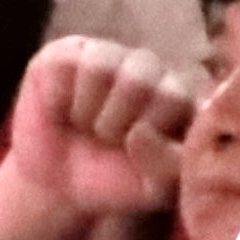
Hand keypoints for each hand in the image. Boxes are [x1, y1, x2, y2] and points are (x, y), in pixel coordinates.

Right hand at [3, 34, 199, 212]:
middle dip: (116, 124)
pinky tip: (62, 109)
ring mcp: (113, 55)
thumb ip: (168, 165)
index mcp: (182, 99)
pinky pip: (67, 64)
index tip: (137, 154)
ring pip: (102, 66)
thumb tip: (139, 132)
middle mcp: (152, 70)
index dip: (153, 133)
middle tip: (106, 140)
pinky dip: (59, 98)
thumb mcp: (153, 188)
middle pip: (140, 79)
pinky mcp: (71, 51)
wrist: (57, 184)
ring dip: (88, 111)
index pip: (179, 99)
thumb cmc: (114, 182)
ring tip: (86, 125)